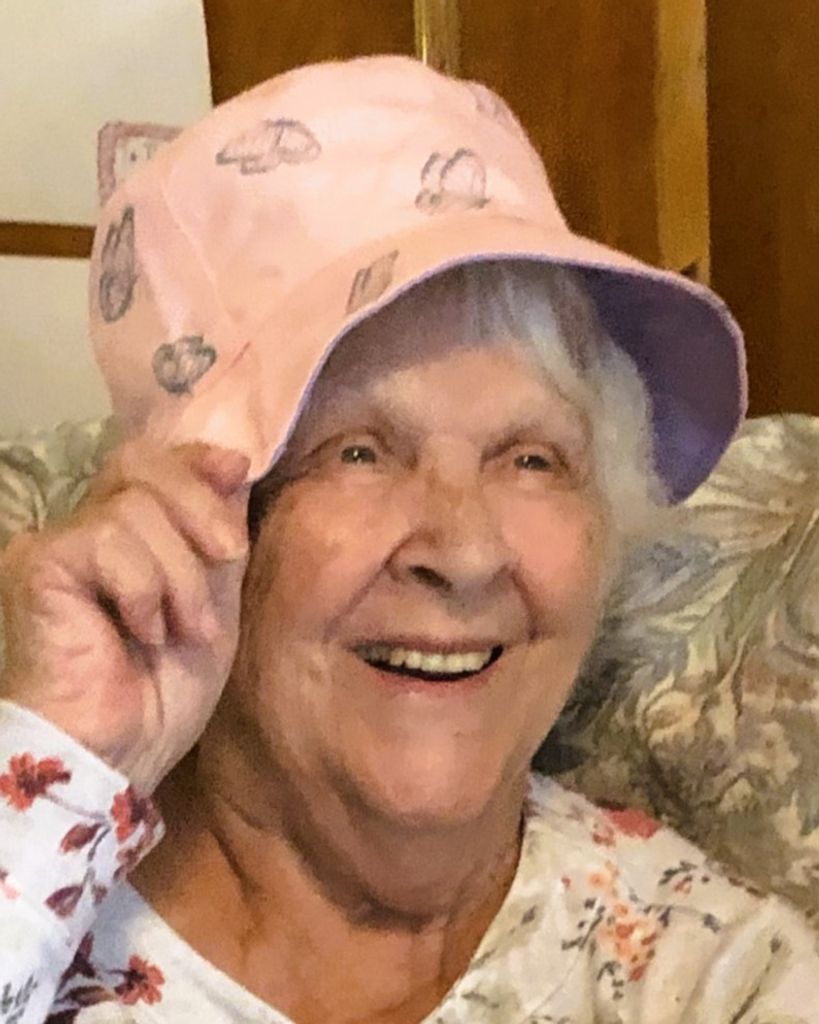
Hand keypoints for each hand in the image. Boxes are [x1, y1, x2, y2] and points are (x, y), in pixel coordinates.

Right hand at [0, 441, 249, 792]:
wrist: (120, 757)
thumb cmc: (164, 694)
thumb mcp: (215, 602)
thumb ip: (217, 535)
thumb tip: (231, 463)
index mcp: (125, 538)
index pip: (151, 463)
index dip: (196, 460)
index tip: (238, 471)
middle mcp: (81, 531)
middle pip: (139, 462)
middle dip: (200, 506)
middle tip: (227, 558)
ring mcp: (55, 547)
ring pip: (135, 508)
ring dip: (179, 575)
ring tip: (181, 630)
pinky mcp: (37, 567)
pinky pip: (106, 541)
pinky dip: (143, 589)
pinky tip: (142, 633)